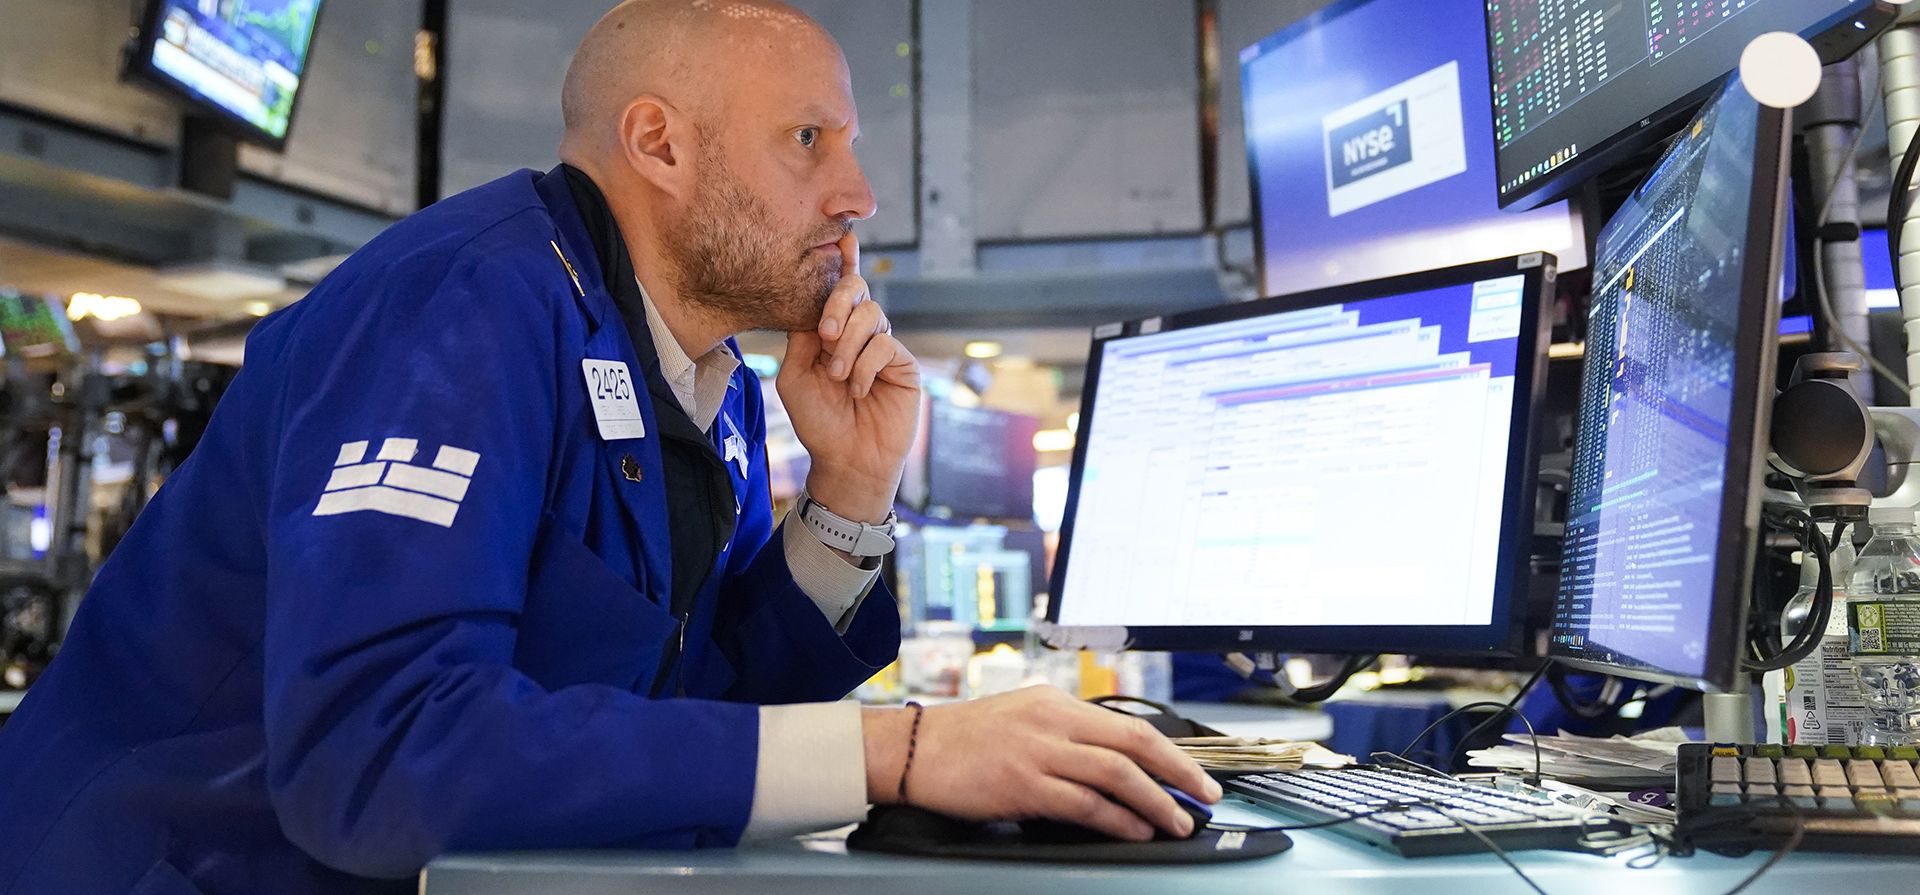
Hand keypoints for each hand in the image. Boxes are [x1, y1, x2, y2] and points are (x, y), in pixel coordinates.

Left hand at [777, 231, 919, 522]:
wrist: (846, 461)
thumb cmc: (818, 423)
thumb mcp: (795, 376)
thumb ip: (801, 338)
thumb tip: (811, 302)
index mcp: (831, 332)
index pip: (836, 289)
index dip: (843, 262)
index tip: (844, 236)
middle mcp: (858, 333)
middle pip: (856, 290)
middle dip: (839, 303)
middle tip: (826, 334)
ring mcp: (882, 346)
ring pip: (871, 315)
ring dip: (849, 345)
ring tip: (838, 376)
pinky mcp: (903, 364)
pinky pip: (885, 344)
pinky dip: (866, 366)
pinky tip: (858, 390)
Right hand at [863, 686, 1222, 840]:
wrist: (911, 749)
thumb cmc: (963, 740)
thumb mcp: (1021, 718)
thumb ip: (1064, 732)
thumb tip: (1113, 761)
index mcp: (1055, 702)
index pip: (1127, 724)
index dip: (1170, 750)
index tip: (1195, 771)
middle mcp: (1052, 720)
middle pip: (1134, 743)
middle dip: (1179, 771)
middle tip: (1206, 794)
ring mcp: (1038, 752)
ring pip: (1117, 774)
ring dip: (1156, 801)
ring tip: (1178, 821)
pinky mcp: (1022, 784)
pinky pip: (1085, 803)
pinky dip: (1118, 819)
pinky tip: (1136, 830)